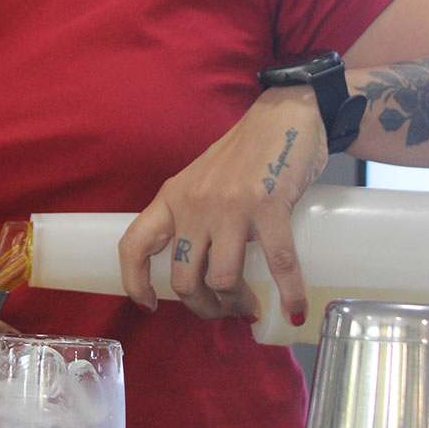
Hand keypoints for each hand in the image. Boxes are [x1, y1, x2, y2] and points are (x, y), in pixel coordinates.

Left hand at [118, 88, 327, 324]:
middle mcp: (194, 204)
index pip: (134, 244)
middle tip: (224, 312)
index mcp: (172, 197)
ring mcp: (230, 206)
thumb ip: (194, 215)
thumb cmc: (246, 154)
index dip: (134, 282)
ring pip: (223, 279)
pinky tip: (294, 311)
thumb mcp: (203, 182)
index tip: (148, 305)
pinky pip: (277, 263)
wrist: (284, 115)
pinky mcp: (268, 205)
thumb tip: (202, 270)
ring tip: (252, 308)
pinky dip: (289, 295)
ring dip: (239, 305)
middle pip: (183, 278)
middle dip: (204, 308)